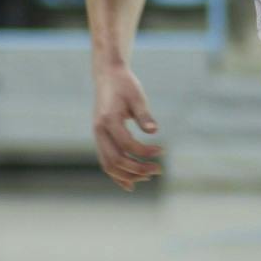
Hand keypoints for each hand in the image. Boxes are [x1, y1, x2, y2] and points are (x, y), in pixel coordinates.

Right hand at [93, 64, 162, 189]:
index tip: (162, 150)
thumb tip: (154, 130)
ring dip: (128, 175)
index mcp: (108, 120)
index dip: (145, 152)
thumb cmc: (125, 85)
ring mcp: (97, 136)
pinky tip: (131, 183)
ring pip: (108, 165)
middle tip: (158, 170)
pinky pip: (105, 161)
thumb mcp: (137, 96)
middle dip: (137, 169)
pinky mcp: (100, 138)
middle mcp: (99, 131)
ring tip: (148, 176)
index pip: (127, 145)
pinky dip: (117, 175)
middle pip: (115, 161)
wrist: (108, 76)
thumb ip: (144, 114)